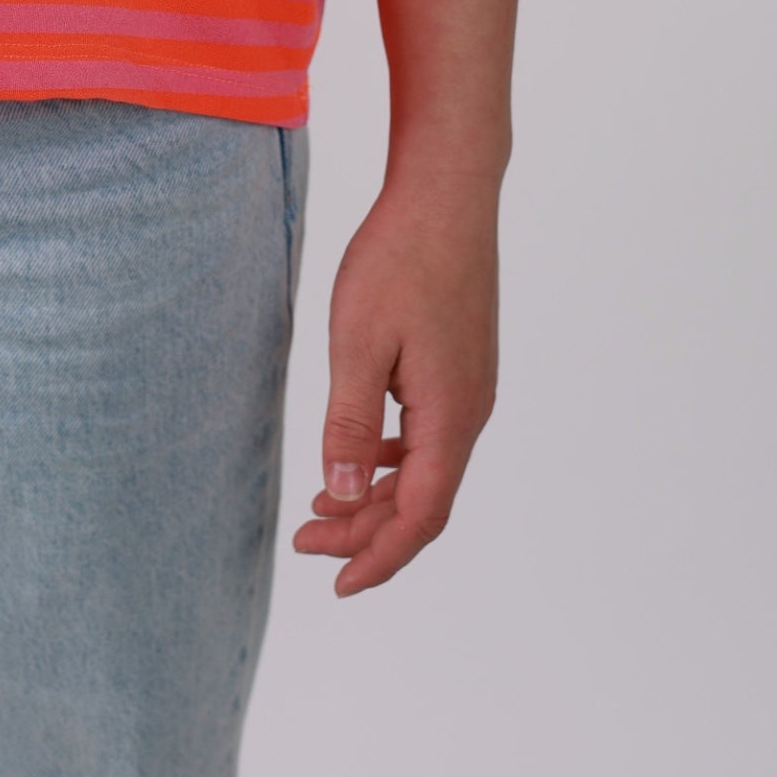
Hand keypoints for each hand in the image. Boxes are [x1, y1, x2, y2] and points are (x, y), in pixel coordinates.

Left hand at [291, 168, 500, 595]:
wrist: (448, 193)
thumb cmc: (400, 259)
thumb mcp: (358, 343)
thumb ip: (349, 424)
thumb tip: (340, 495)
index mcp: (451, 415)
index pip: (421, 515)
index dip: (380, 558)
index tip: (336, 583)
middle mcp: (470, 410)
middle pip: (424, 500)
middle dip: (366, 532)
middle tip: (305, 542)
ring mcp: (470, 386)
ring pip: (426, 468)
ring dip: (375, 496)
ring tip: (320, 510)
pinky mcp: (461, 364)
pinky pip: (429, 435)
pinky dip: (390, 458)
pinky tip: (355, 454)